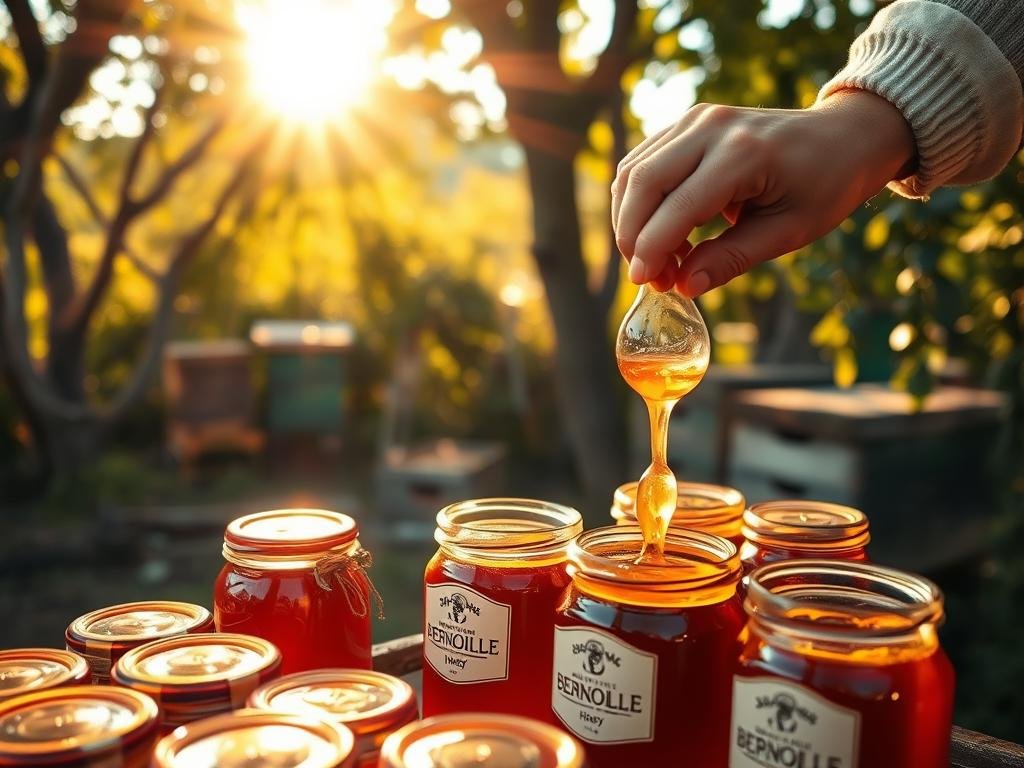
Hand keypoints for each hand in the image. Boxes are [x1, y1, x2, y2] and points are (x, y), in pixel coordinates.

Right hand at [610, 89, 915, 294]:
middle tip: (648, 277)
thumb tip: (684, 286)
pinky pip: (643, 161)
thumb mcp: (788, 232)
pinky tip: (660, 232)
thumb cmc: (825, 186)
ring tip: (656, 259)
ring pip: (634, 170)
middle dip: (633, 235)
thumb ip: (733, 258)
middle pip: (643, 182)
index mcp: (744, 154)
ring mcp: (696, 118)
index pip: (678, 206)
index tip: (644, 283)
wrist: (846, 134)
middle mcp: (712, 127)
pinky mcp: (688, 122)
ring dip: (630, 219)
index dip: (653, 248)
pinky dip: (639, 201)